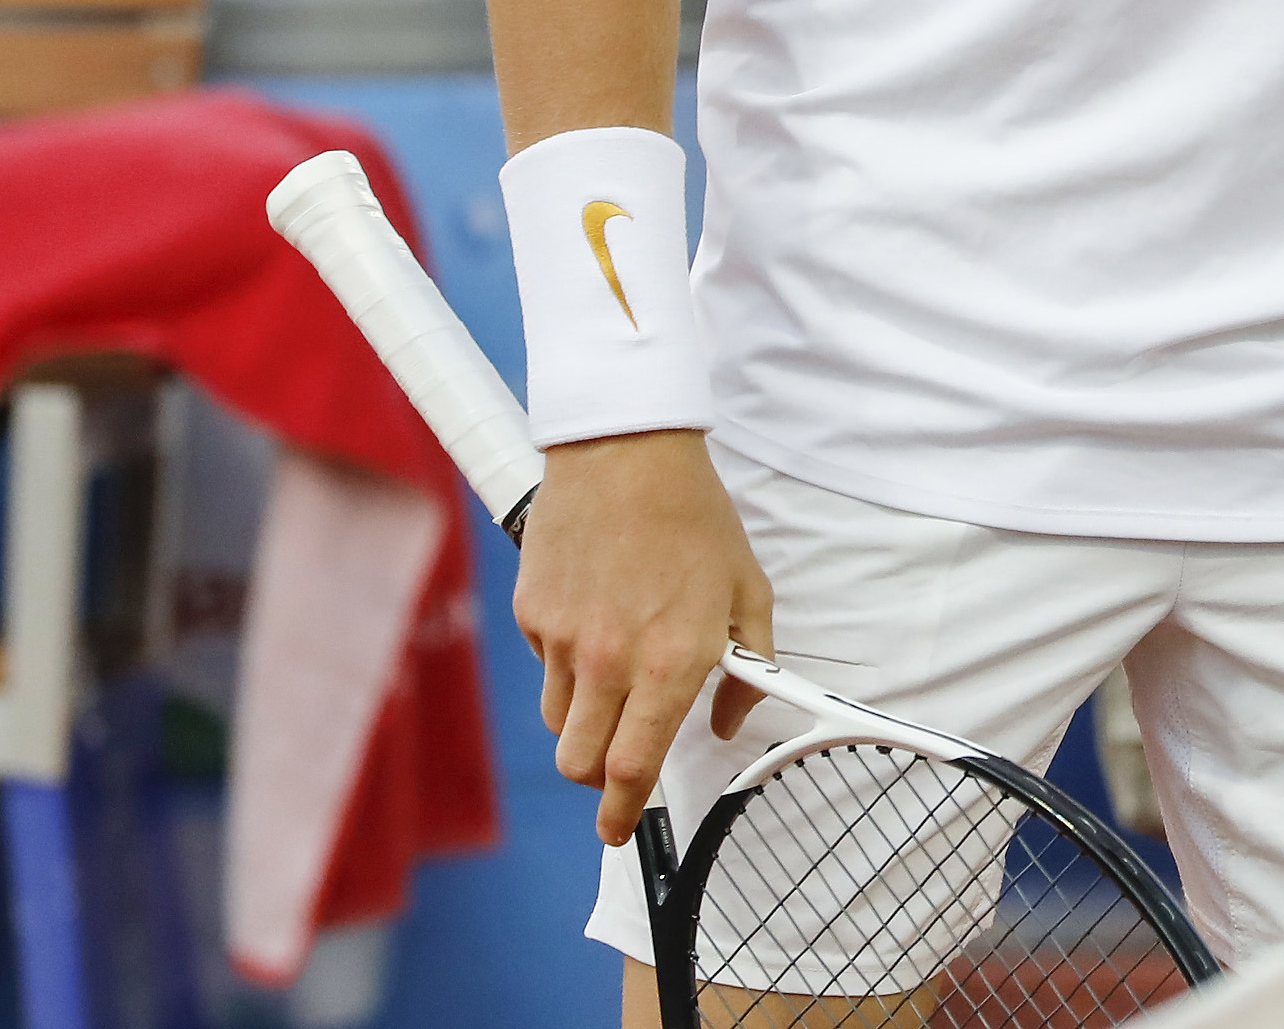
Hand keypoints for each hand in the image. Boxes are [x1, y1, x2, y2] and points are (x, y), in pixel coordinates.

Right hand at [513, 428, 773, 844]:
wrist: (628, 452)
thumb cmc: (696, 519)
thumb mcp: (750, 591)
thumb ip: (748, 667)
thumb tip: (727, 721)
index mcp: (670, 662)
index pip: (633, 768)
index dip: (622, 814)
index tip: (621, 831)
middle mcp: (610, 661)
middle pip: (580, 764)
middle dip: (596, 781)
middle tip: (616, 767)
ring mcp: (563, 639)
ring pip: (560, 720)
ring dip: (584, 720)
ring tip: (614, 675)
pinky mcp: (533, 613)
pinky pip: (545, 664)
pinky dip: (566, 661)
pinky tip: (594, 615)